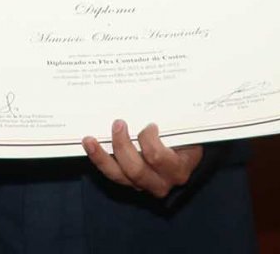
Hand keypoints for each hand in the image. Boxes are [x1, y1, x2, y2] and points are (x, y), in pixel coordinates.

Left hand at [82, 120, 202, 198]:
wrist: (189, 160)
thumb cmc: (188, 139)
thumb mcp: (187, 131)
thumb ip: (175, 121)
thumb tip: (160, 93)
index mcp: (178, 168)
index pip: (157, 157)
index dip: (148, 140)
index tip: (149, 124)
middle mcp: (161, 182)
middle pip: (135, 169)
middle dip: (122, 146)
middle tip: (118, 123)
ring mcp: (144, 185)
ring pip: (119, 176)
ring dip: (102, 157)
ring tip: (89, 140)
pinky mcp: (131, 184)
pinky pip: (113, 175)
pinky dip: (100, 160)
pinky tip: (90, 146)